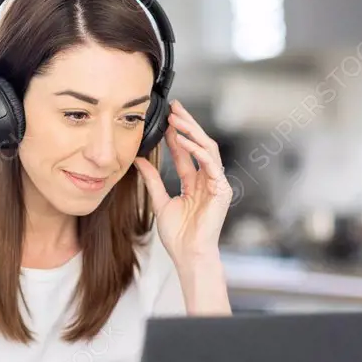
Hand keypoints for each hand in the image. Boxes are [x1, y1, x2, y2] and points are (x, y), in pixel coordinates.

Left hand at [133, 100, 231, 266]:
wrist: (189, 254)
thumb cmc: (179, 235)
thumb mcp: (160, 202)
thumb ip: (152, 180)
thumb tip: (140, 160)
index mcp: (196, 183)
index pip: (187, 152)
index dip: (177, 134)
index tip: (166, 119)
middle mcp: (208, 180)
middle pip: (200, 144)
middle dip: (187, 124)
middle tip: (174, 107)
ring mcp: (217, 184)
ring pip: (208, 148)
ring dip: (192, 132)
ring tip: (177, 119)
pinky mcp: (222, 189)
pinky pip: (210, 164)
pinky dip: (197, 151)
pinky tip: (183, 141)